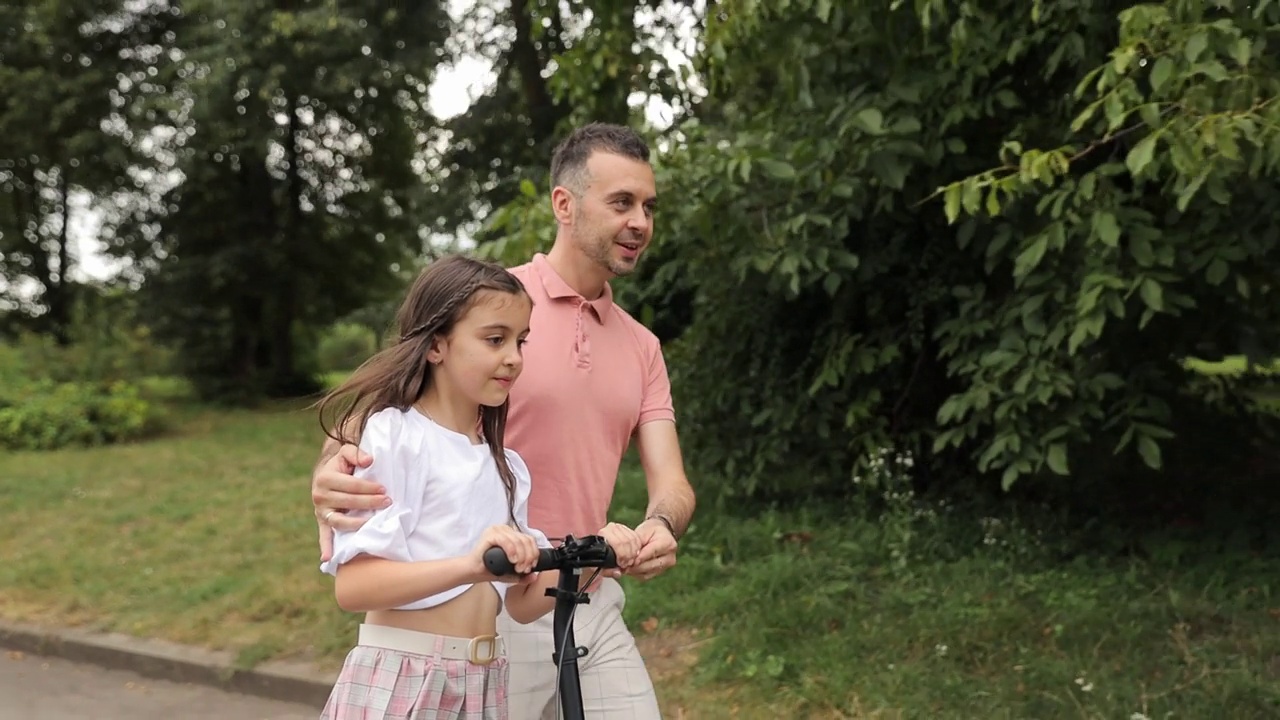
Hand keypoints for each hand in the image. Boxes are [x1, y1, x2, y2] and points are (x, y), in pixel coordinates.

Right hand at [313, 443, 388, 560]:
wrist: (325, 475)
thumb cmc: (341, 465)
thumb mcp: (346, 453)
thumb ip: (356, 453)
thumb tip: (369, 461)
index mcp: (325, 478)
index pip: (351, 485)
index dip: (369, 488)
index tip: (384, 490)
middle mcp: (319, 496)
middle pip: (348, 502)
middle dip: (369, 502)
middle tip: (387, 502)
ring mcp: (320, 511)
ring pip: (339, 521)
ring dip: (356, 523)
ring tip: (373, 521)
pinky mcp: (322, 522)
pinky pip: (324, 535)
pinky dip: (325, 547)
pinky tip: (328, 558)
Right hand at [473, 525, 540, 583]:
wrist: (473, 571)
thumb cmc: (489, 569)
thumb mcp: (510, 574)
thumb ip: (523, 576)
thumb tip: (534, 577)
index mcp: (511, 534)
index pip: (529, 539)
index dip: (534, 553)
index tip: (532, 566)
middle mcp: (505, 529)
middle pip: (525, 540)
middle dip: (529, 557)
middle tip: (524, 569)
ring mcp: (497, 530)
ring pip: (517, 540)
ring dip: (522, 556)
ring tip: (518, 568)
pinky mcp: (490, 534)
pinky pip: (506, 540)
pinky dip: (512, 551)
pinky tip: (512, 560)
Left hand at [595, 522, 641, 578]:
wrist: (601, 549)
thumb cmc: (600, 558)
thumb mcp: (601, 567)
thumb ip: (609, 571)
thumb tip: (617, 573)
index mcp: (603, 534)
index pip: (617, 542)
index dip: (622, 555)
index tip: (622, 564)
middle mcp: (611, 528)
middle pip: (626, 541)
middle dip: (629, 555)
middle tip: (628, 564)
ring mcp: (619, 527)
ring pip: (633, 539)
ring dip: (634, 552)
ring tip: (630, 560)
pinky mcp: (626, 529)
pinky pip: (636, 537)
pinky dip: (637, 547)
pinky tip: (634, 554)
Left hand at [625, 517, 677, 580]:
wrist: (661, 534)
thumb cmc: (651, 530)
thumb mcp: (644, 531)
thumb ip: (637, 543)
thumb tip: (629, 555)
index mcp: (668, 544)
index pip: (652, 552)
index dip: (639, 557)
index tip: (628, 560)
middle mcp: (670, 557)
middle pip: (650, 565)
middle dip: (634, 566)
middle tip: (621, 565)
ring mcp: (666, 566)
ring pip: (647, 573)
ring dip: (634, 571)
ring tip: (623, 567)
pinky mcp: (660, 572)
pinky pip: (646, 576)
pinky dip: (636, 573)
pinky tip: (628, 568)